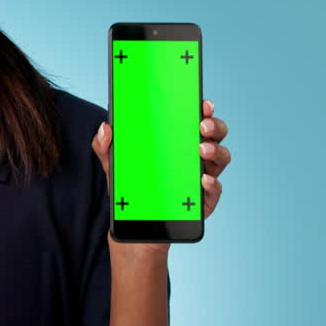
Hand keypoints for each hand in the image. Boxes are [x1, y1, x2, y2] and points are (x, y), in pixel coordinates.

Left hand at [92, 99, 230, 256]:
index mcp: (178, 141)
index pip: (196, 119)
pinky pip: (214, 189)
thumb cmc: (131, 187)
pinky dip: (212, 183)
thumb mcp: (114, 165)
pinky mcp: (204, 200)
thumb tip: (105, 127)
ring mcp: (202, 177)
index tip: (203, 103)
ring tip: (202, 149)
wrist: (134, 222)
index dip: (204, 109)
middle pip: (215, 135)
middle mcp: (195, 156)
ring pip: (221, 158)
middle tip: (202, 125)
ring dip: (216, 151)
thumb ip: (105, 147)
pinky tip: (203, 179)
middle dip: (214, 126)